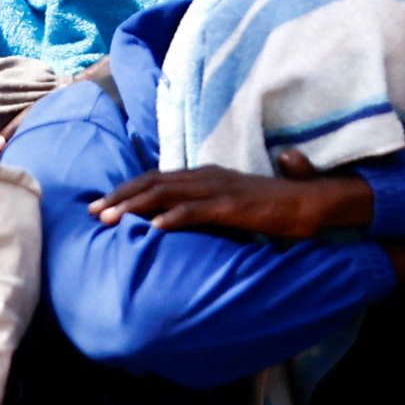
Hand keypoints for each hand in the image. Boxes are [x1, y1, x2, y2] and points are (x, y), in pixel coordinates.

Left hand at [93, 165, 377, 244]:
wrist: (312, 202)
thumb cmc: (275, 208)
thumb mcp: (234, 205)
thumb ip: (210, 208)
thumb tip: (185, 216)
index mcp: (207, 175)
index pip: (159, 178)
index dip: (128, 189)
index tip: (103, 202)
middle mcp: (209, 176)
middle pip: (154, 182)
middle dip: (121, 196)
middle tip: (93, 211)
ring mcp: (220, 189)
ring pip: (167, 193)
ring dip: (135, 206)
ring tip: (111, 219)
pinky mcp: (234, 206)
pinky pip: (197, 211)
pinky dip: (172, 218)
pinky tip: (152, 229)